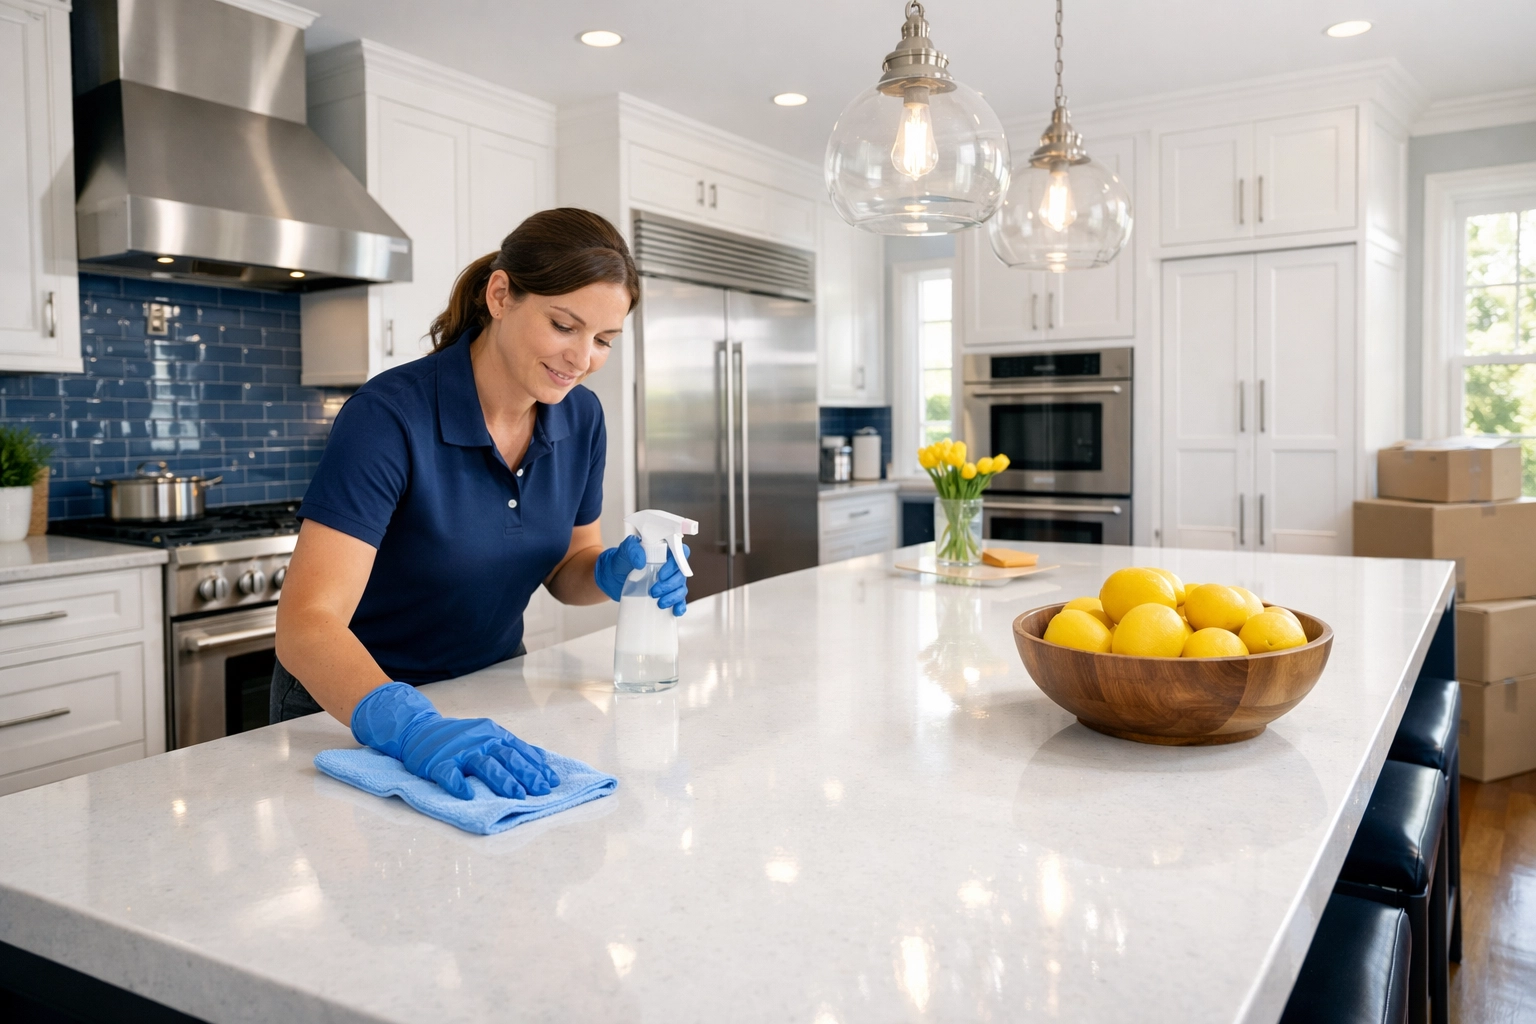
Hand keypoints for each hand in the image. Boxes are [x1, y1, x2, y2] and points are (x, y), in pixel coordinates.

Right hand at [351, 682, 559, 799]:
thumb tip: (544, 762)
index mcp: (494, 735)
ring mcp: (459, 751)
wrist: (420, 730)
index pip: (520, 751)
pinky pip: (449, 774)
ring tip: (516, 796)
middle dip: (526, 775)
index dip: (537, 767)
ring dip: (502, 781)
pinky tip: (468, 796)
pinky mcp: (438, 763)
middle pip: (507, 757)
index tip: (552, 782)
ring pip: (484, 765)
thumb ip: (513, 748)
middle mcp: (480, 741)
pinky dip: (458, 785)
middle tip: (540, 791)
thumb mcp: (489, 736)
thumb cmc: (461, 738)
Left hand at [593, 538, 690, 615]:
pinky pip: (679, 601)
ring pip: (681, 588)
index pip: (681, 553)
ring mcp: (669, 581)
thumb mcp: (624, 551)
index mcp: (664, 552)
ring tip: (659, 602)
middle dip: (670, 585)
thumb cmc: (621, 561)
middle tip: (654, 590)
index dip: (676, 563)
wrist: (611, 578)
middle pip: (681, 574)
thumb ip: (632, 549)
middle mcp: (669, 566)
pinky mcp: (666, 594)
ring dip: (673, 597)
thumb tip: (641, 561)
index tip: (662, 574)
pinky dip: (679, 606)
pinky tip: (675, 610)